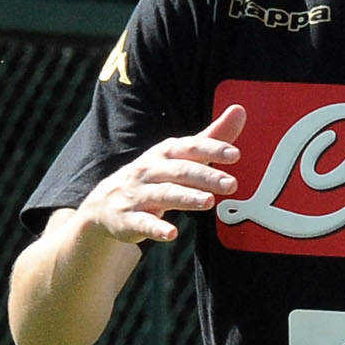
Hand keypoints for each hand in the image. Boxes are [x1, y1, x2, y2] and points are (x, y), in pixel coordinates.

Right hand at [82, 103, 246, 244]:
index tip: (235, 155)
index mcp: (164, 153)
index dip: (212, 149)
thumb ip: (210, 138)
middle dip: (206, 177)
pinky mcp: (128, 219)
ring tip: (208, 202)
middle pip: (180, 171)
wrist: (105, 204)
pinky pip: (143, 223)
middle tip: (231, 184)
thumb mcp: (179, 156)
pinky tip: (171, 234)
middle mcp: (149, 170)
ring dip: (186, 198)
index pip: (190, 147)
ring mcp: (137, 195)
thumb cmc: (153, 176)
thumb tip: (239, 110)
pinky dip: (156, 228)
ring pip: (164, 194)